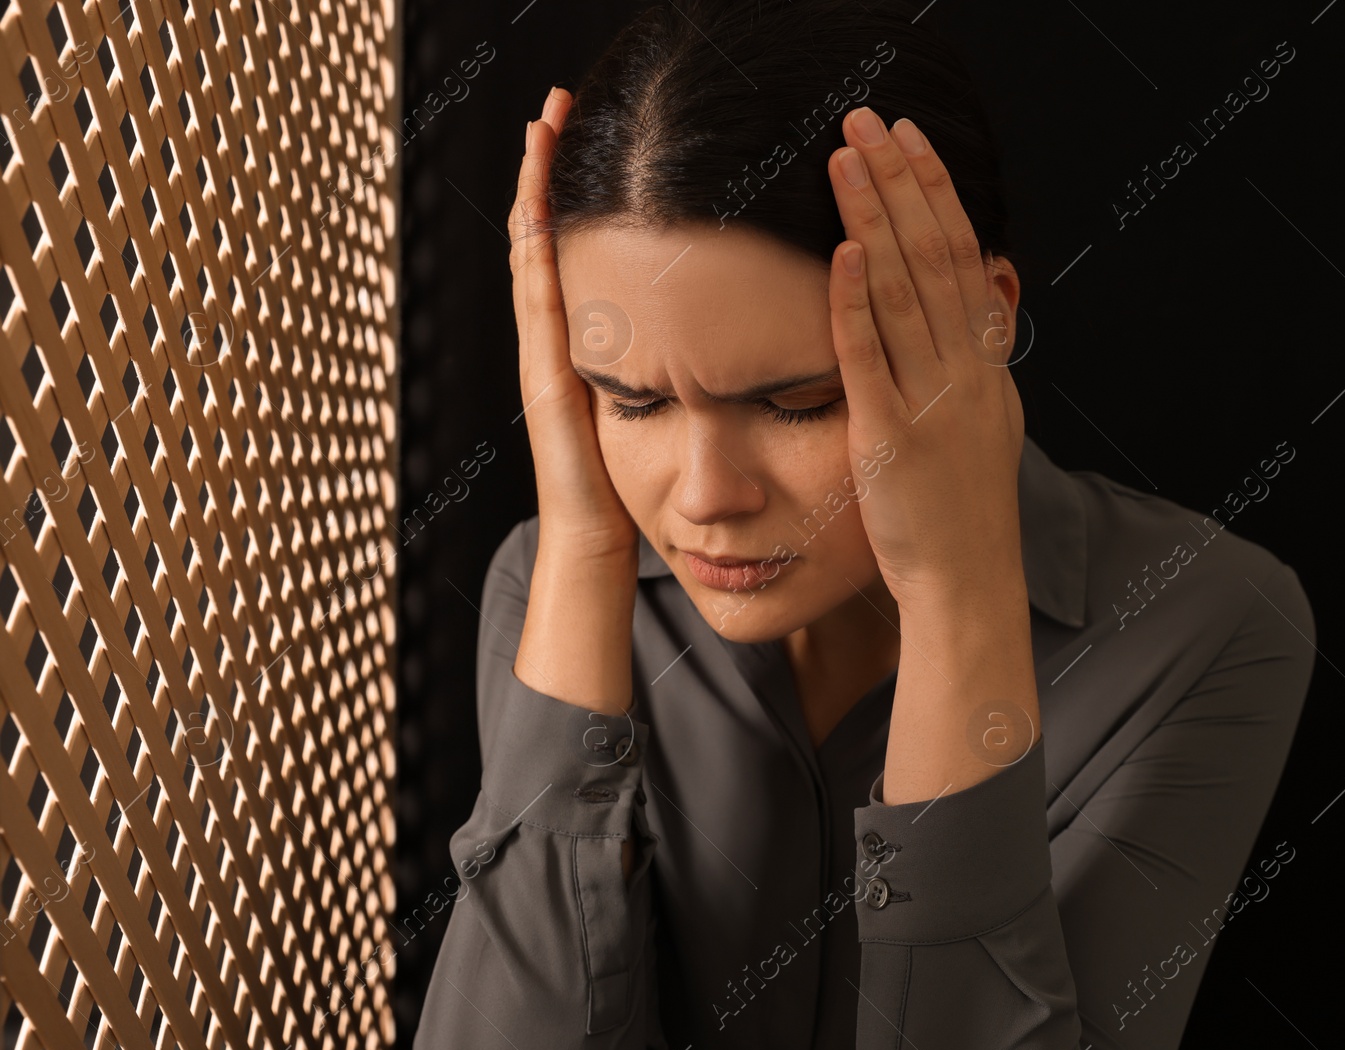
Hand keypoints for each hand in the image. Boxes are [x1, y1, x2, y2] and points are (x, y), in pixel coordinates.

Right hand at [510, 87, 638, 560]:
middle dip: (549, 171)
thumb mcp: (650, 409)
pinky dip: (537, 246)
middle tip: (558, 106)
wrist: (596, 543)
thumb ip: (661, 368)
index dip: (574, 195)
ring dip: (537, 189)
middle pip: (545, 236)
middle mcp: (554, 338)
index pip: (573, 251)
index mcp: (581, 342)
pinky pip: (540, 296)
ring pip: (534, 253)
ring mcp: (542, 352)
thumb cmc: (629, 488)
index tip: (585, 139)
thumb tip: (704, 333)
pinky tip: (540, 204)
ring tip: (542, 128)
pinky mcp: (547, 374)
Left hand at [824, 107, 1026, 609]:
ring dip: (874, 218)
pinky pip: (872, 359)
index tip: (909, 142)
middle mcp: (966, 371)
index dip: (936, 193)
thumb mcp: (986, 423)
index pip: (963, 257)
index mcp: (985, 365)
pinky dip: (856, 304)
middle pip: (935, 255)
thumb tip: (986, 295)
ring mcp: (933, 402)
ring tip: (843, 160)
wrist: (969, 584)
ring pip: (905, 291)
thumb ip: (977, 359)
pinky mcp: (892, 437)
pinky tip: (839, 254)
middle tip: (868, 121)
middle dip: (900, 182)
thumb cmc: (963, 511)